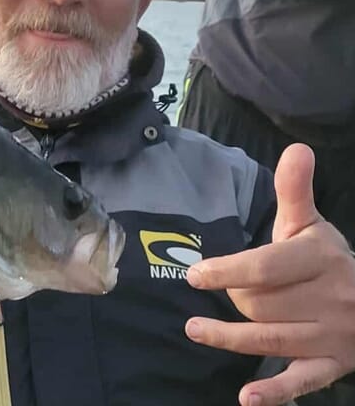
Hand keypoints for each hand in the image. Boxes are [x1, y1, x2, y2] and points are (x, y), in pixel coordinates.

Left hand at [184, 143, 354, 405]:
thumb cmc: (325, 259)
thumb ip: (295, 190)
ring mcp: (334, 335)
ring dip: (230, 338)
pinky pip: (304, 381)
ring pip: (273, 338)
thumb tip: (297, 148)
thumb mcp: (309, 224)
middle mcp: (332, 298)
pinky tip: (247, 398)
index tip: (194, 275)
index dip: (228, 271)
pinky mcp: (333, 365)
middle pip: (263, 304)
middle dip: (234, 299)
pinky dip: (276, 391)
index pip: (267, 267)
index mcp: (321, 258)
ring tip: (193, 331)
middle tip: (219, 291)